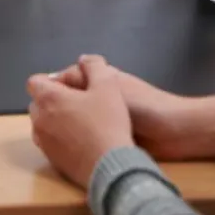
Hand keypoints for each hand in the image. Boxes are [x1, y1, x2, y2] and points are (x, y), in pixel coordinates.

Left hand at [27, 55, 134, 188]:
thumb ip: (94, 66)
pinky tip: (80, 140)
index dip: (50, 80)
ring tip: (78, 120)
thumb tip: (84, 59)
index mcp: (49, 98)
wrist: (110, 166)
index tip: (68, 85)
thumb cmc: (107, 122)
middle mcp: (39, 120)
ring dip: (53, 119)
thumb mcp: (108, 85)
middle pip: (37, 102)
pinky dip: (58, 137)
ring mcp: (43, 143)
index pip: (34, 82)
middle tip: (77, 101)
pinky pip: (48, 142)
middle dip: (51, 99)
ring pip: (41, 124)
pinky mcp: (51, 161)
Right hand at [51, 56, 214, 160]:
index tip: (40, 100)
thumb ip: (91, 78)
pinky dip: (76, 140)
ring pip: (79, 119)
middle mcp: (104, 96)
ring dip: (66, 126)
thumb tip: (71, 64)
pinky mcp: (112, 138)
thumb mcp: (113, 87)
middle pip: (73, 98)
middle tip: (40, 122)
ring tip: (48, 137)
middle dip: (58, 108)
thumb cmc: (144, 106)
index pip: (72, 76)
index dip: (56, 86)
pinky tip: (64, 149)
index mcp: (105, 79)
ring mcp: (108, 118)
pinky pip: (88, 136)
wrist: (175, 133)